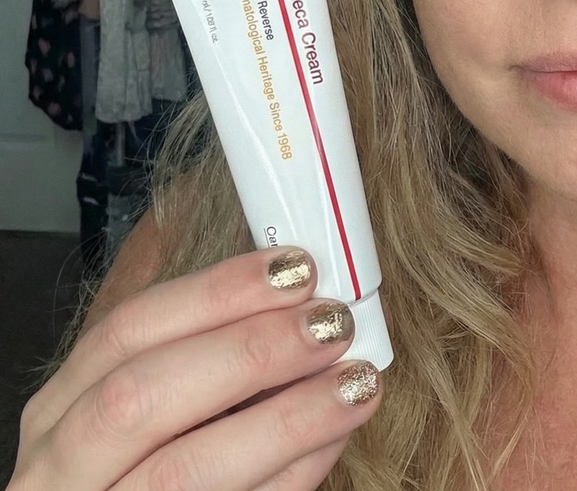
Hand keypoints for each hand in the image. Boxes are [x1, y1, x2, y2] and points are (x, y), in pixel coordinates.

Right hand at [7, 247, 381, 489]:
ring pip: (183, 471)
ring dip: (286, 418)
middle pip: (141, 395)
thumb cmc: (146, 469)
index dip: (215, 291)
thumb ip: (201, 356)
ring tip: (357, 381)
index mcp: (60, 414)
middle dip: (248, 350)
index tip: (294, 267)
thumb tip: (297, 296)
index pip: (126, 330)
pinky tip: (335, 439)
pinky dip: (291, 474)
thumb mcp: (146, 410)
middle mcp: (62, 474)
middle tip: (330, 323)